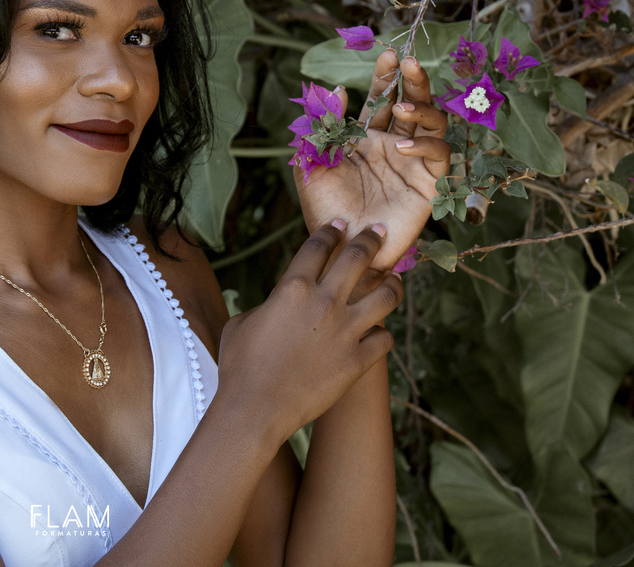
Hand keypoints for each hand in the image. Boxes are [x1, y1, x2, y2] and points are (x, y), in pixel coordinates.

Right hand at [217, 223, 401, 446]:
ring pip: (385, 296)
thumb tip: (281, 304)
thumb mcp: (244, 321)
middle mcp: (324, 303)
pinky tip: (377, 333)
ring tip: (394, 279)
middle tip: (379, 231)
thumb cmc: (240, 365)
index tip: (341, 224)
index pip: (319, 246)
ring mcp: (346, 332)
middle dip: (371, 239)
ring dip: (392, 284)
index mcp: (293, 287)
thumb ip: (268, 304)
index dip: (331, 231)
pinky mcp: (358, 361)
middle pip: (358, 258)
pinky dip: (381, 334)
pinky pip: (384, 339)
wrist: (255, 409)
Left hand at [296, 50, 449, 271]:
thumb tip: (335, 89)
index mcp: (366, 138)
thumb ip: (320, 129)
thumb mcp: (312, 166)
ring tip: (401, 108)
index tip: (385, 54)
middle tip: (407, 62)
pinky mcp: (428, 183)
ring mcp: (412, 162)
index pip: (381, 99)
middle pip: (412, 103)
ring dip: (421, 109)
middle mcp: (393, 145)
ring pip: (433, 123)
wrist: (342, 250)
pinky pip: (439, 155)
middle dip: (413, 80)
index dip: (385, 77)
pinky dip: (425, 144)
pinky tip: (401, 145)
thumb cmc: (325, 211)